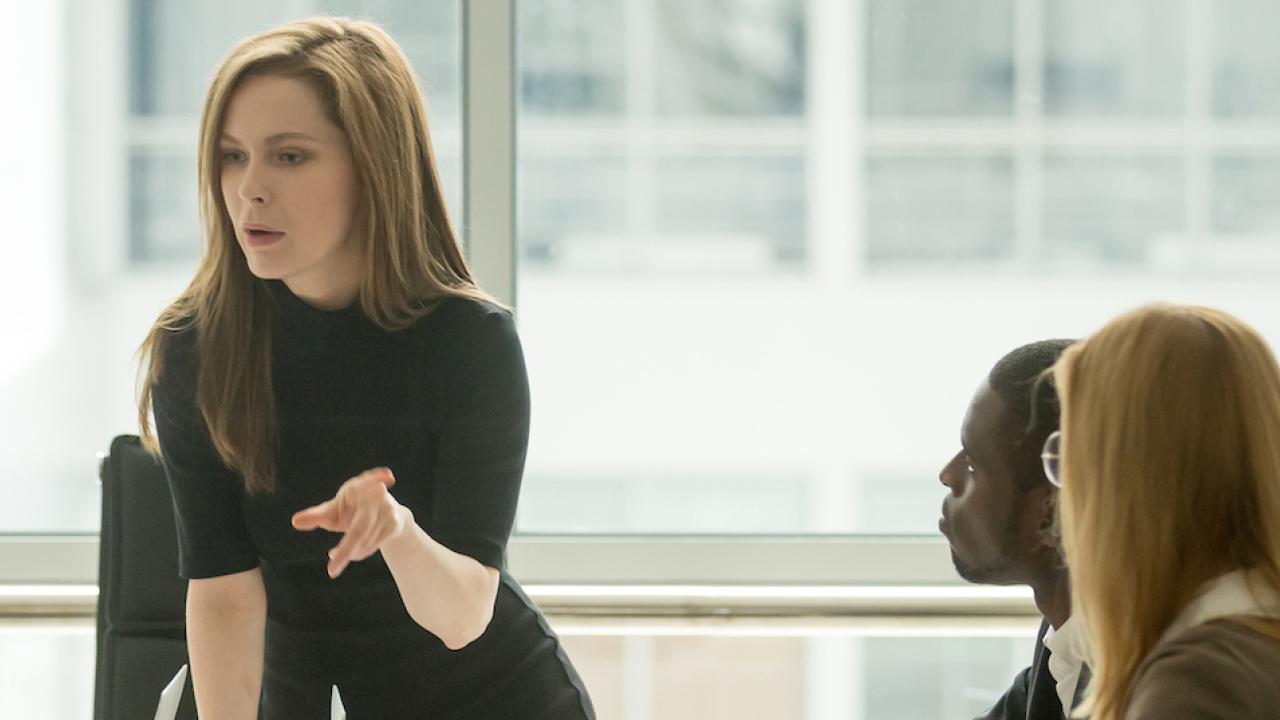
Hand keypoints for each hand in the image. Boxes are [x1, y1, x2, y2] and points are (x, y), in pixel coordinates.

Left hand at [291, 467, 411, 577]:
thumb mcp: (334, 510)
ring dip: (349, 552)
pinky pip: (373, 546)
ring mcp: (388, 511)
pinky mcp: (394, 525)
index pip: (366, 482)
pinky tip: (353, 551)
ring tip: (337, 553)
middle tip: (331, 571)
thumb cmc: (352, 510)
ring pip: (365, 542)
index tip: (386, 478)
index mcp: (359, 487)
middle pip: (360, 528)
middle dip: (346, 550)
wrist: (384, 513)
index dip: (376, 477)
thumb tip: (295, 521)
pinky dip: (359, 553)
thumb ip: (316, 515)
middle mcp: (377, 497)